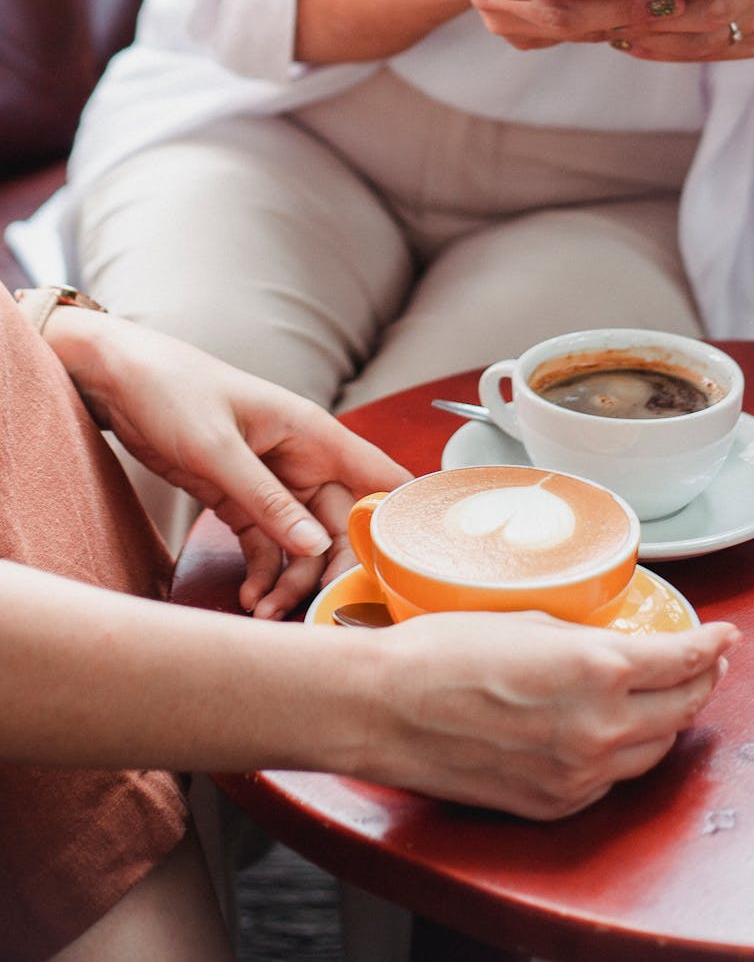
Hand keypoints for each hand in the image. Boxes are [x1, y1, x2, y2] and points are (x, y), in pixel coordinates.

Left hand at [46, 311, 411, 616]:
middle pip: (343, 524)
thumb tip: (315, 545)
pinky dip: (263, 573)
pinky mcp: (242, 500)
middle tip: (318, 608)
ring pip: (304, 543)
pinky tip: (252, 596)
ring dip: (293, 580)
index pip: (379, 477)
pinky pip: (267, 546)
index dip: (396, 520)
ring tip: (267, 611)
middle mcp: (303, 460)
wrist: (118, 381)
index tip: (395, 567)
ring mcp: (274, 483)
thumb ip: (267, 500)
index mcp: (312, 434)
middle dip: (332, 568)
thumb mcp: (218, 448)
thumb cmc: (172, 391)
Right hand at [353, 611, 739, 818]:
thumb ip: (587, 641)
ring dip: (668, 721)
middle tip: (708, 663)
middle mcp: (599, 729)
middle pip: (683, 710)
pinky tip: (614, 731)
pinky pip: (611, 780)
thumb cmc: (442, 652)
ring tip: (667, 696)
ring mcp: (579, 775)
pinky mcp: (555, 804)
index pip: (683, 661)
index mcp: (596, 670)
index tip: (726, 636)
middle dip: (702, 682)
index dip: (714, 646)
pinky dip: (624, 753)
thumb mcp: (529, 623)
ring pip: (654, 751)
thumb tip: (618, 649)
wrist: (384, 709)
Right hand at [454, 0, 703, 51]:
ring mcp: (509, 24)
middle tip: (668, 0)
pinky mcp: (527, 37)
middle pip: (556, 14)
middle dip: (614, 10)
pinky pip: (574, 35)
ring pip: (571, 31)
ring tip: (671, 2)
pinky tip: (646, 7)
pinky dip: (610, 22)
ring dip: (621, 20)